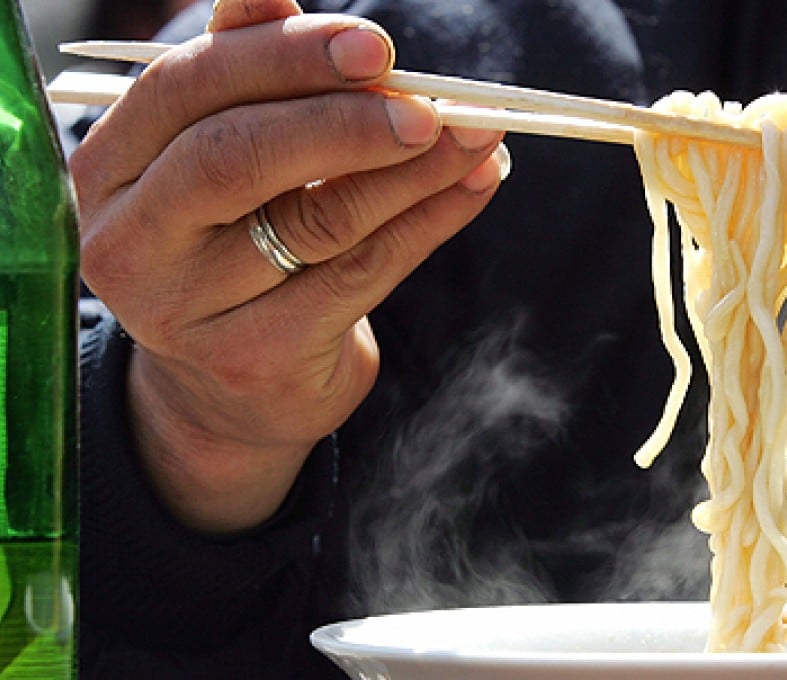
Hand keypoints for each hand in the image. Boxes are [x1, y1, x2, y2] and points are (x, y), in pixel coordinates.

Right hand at [71, 0, 507, 533]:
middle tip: (427, 104)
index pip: (185, 90)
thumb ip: (241, 80)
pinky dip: (428, 222)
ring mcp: (188, 312)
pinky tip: (473, 186)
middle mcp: (131, 244)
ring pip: (315, 221)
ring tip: (477, 135)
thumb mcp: (220, 162)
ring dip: (411, 170)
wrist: (234, 387)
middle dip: (343, 120)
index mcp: (109, 170)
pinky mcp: (257, 359)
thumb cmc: (232, 246)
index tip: (372, 47)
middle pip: (235, 158)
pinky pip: (360, 275)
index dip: (282, 57)